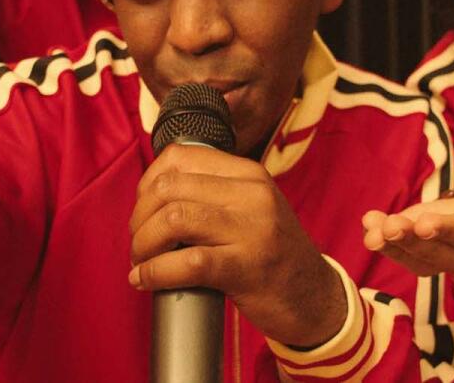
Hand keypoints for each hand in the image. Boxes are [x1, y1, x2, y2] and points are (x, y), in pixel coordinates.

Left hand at [129, 143, 346, 347]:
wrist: (315, 297)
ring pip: (173, 219)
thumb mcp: (252, 208)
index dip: (147, 182)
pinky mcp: (247, 267)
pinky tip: (145, 280)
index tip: (143, 208)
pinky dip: (155, 272)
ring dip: (143, 243)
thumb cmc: (271, 255)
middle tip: (138, 242)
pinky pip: (187, 262)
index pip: (181, 156)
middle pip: (169, 188)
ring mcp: (252, 230)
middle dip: (140, 217)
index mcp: (249, 173)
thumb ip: (215, 193)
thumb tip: (152, 195)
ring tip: (140, 261)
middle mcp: (252, 194)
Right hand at [361, 186, 453, 275]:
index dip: (392, 248)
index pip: (411, 258)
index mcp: (433, 260)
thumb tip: (366, 221)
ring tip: (424, 223)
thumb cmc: (443, 220)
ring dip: (442, 229)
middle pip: (435, 251)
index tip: (374, 238)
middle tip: (393, 229)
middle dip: (413, 240)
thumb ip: (389, 227)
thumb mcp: (413, 223)